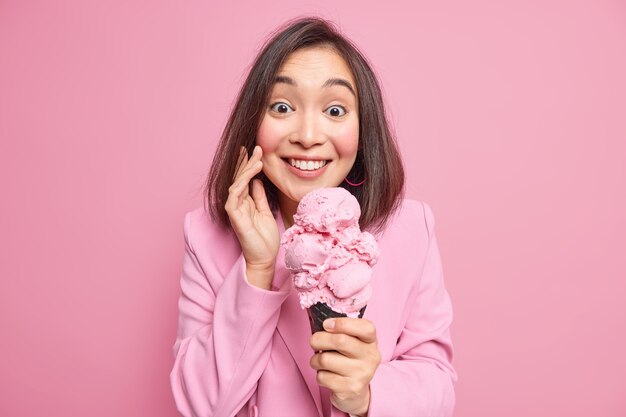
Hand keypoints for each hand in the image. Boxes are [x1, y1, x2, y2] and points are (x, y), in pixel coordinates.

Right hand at [225, 146, 279, 289]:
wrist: (264, 258)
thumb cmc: (265, 239)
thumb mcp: (265, 211)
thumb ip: (259, 196)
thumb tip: (256, 180)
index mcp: (244, 202)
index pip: (244, 179)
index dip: (249, 164)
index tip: (256, 150)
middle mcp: (237, 203)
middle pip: (239, 178)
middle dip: (246, 161)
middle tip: (255, 146)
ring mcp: (234, 209)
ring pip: (237, 183)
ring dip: (246, 169)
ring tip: (258, 157)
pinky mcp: (234, 215)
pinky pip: (235, 194)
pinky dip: (242, 182)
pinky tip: (251, 173)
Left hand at [309, 318, 380, 416]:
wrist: (357, 393)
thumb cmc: (349, 360)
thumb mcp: (353, 342)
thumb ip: (342, 330)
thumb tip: (323, 323)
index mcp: (371, 341)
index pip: (365, 327)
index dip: (342, 323)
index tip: (327, 324)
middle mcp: (370, 357)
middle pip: (339, 340)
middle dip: (318, 339)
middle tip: (314, 342)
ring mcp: (361, 374)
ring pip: (325, 359)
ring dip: (315, 360)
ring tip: (320, 361)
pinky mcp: (350, 389)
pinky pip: (322, 377)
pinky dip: (319, 375)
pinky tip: (326, 375)